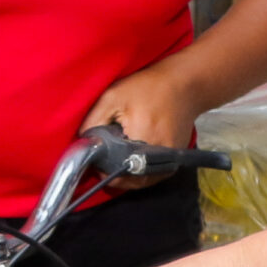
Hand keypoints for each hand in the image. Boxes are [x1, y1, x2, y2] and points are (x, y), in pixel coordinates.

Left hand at [81, 65, 203, 185]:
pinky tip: (132, 160)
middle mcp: (159, 154)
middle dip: (114, 175)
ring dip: (128, 176)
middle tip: (105, 162)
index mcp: (142, 139)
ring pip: (143, 181)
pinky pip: (154, 175)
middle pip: (130, 181)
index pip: (117, 170)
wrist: (184, 85)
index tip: (96, 162)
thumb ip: (93, 121)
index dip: (103, 169)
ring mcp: (171, 160)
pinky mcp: (175, 160)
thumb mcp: (113, 97)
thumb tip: (82, 144)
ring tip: (117, 161)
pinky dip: (141, 172)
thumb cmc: (147, 88)